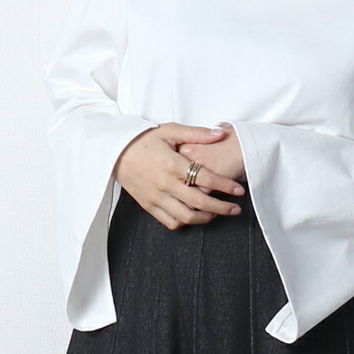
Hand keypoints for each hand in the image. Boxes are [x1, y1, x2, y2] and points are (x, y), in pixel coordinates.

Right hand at [113, 121, 245, 230]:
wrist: (114, 152)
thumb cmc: (144, 139)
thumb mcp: (170, 130)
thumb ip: (197, 134)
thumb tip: (220, 134)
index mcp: (172, 164)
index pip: (206, 178)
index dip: (226, 186)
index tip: (239, 191)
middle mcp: (165, 184)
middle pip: (200, 202)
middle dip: (222, 208)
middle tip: (236, 208)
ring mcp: (156, 197)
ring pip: (187, 217)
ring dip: (206, 218)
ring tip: (218, 213)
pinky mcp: (148, 206)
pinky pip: (170, 222)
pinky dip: (185, 223)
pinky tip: (195, 216)